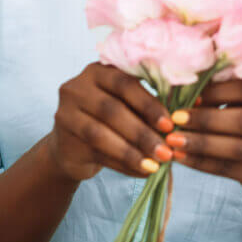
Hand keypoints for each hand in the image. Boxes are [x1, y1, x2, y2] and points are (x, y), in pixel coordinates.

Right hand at [47, 62, 174, 182]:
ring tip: (155, 165)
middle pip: (112, 110)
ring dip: (132, 152)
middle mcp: (77, 87)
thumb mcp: (126, 105)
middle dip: (142, 133)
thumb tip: (179, 121)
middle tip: (165, 150)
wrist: (72, 146)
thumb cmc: (110, 119)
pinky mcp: (63, 140)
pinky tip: (141, 171)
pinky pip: (96, 153)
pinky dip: (122, 164)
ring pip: (101, 134)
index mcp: (98, 70)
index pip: (125, 83)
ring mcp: (65, 113)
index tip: (169, 125)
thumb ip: (145, 107)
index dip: (148, 104)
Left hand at [165, 79, 241, 202]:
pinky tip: (183, 158)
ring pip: (236, 149)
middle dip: (207, 119)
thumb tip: (193, 94)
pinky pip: (229, 170)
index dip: (221, 91)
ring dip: (201, 143)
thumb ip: (237, 100)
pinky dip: (202, 163)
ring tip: (174, 140)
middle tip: (176, 118)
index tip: (194, 96)